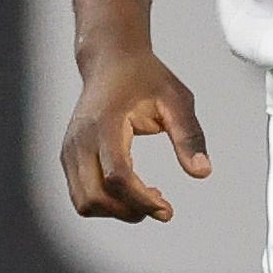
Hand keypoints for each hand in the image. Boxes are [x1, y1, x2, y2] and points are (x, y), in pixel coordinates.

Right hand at [62, 47, 208, 220]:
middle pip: (96, 196)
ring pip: (84, 202)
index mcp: (106, 124)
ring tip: (147, 198)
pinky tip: (131, 190)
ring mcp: (70, 149)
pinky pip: (81, 194)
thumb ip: (189, 137)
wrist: (111, 61)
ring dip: (116, 211)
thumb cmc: (146, 78)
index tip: (167, 209)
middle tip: (162, 207)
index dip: (142, 200)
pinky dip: (105, 202)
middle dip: (131, 211)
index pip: (117, 176)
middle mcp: (81, 139)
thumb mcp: (177, 101)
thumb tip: (203, 173)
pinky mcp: (69, 156)